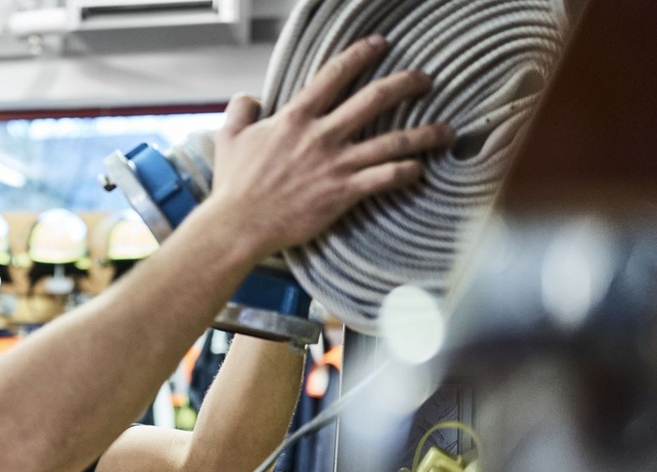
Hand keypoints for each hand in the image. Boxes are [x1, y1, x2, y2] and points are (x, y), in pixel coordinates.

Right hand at [207, 35, 454, 253]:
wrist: (238, 224)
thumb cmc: (234, 184)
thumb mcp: (229, 137)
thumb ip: (241, 110)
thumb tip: (250, 97)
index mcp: (295, 117)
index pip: (335, 74)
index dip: (361, 54)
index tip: (380, 44)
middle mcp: (321, 135)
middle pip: (375, 99)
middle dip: (406, 84)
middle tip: (426, 80)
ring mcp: (336, 164)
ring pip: (392, 141)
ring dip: (424, 134)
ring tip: (446, 131)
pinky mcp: (343, 193)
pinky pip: (385, 178)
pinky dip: (407, 172)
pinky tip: (419, 170)